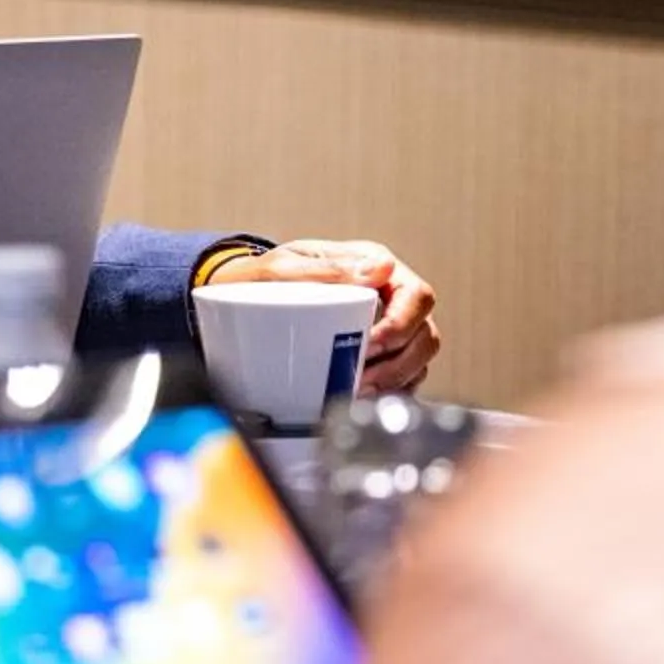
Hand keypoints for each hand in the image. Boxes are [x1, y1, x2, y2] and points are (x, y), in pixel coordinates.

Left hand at [207, 238, 440, 392]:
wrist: (238, 294)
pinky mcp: (377, 354)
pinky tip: (364, 398)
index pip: (417, 295)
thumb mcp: (286, 266)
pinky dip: (390, 391)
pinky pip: (403, 377)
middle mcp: (387, 294)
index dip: (401, 327)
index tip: (369, 348)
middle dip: (399, 363)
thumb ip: (330, 267)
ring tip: (359, 393)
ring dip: (395, 381)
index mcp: (372, 264)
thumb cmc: (261, 276)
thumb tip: (381, 269)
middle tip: (363, 380)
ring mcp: (385, 325)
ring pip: (419, 358)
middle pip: (425, 333)